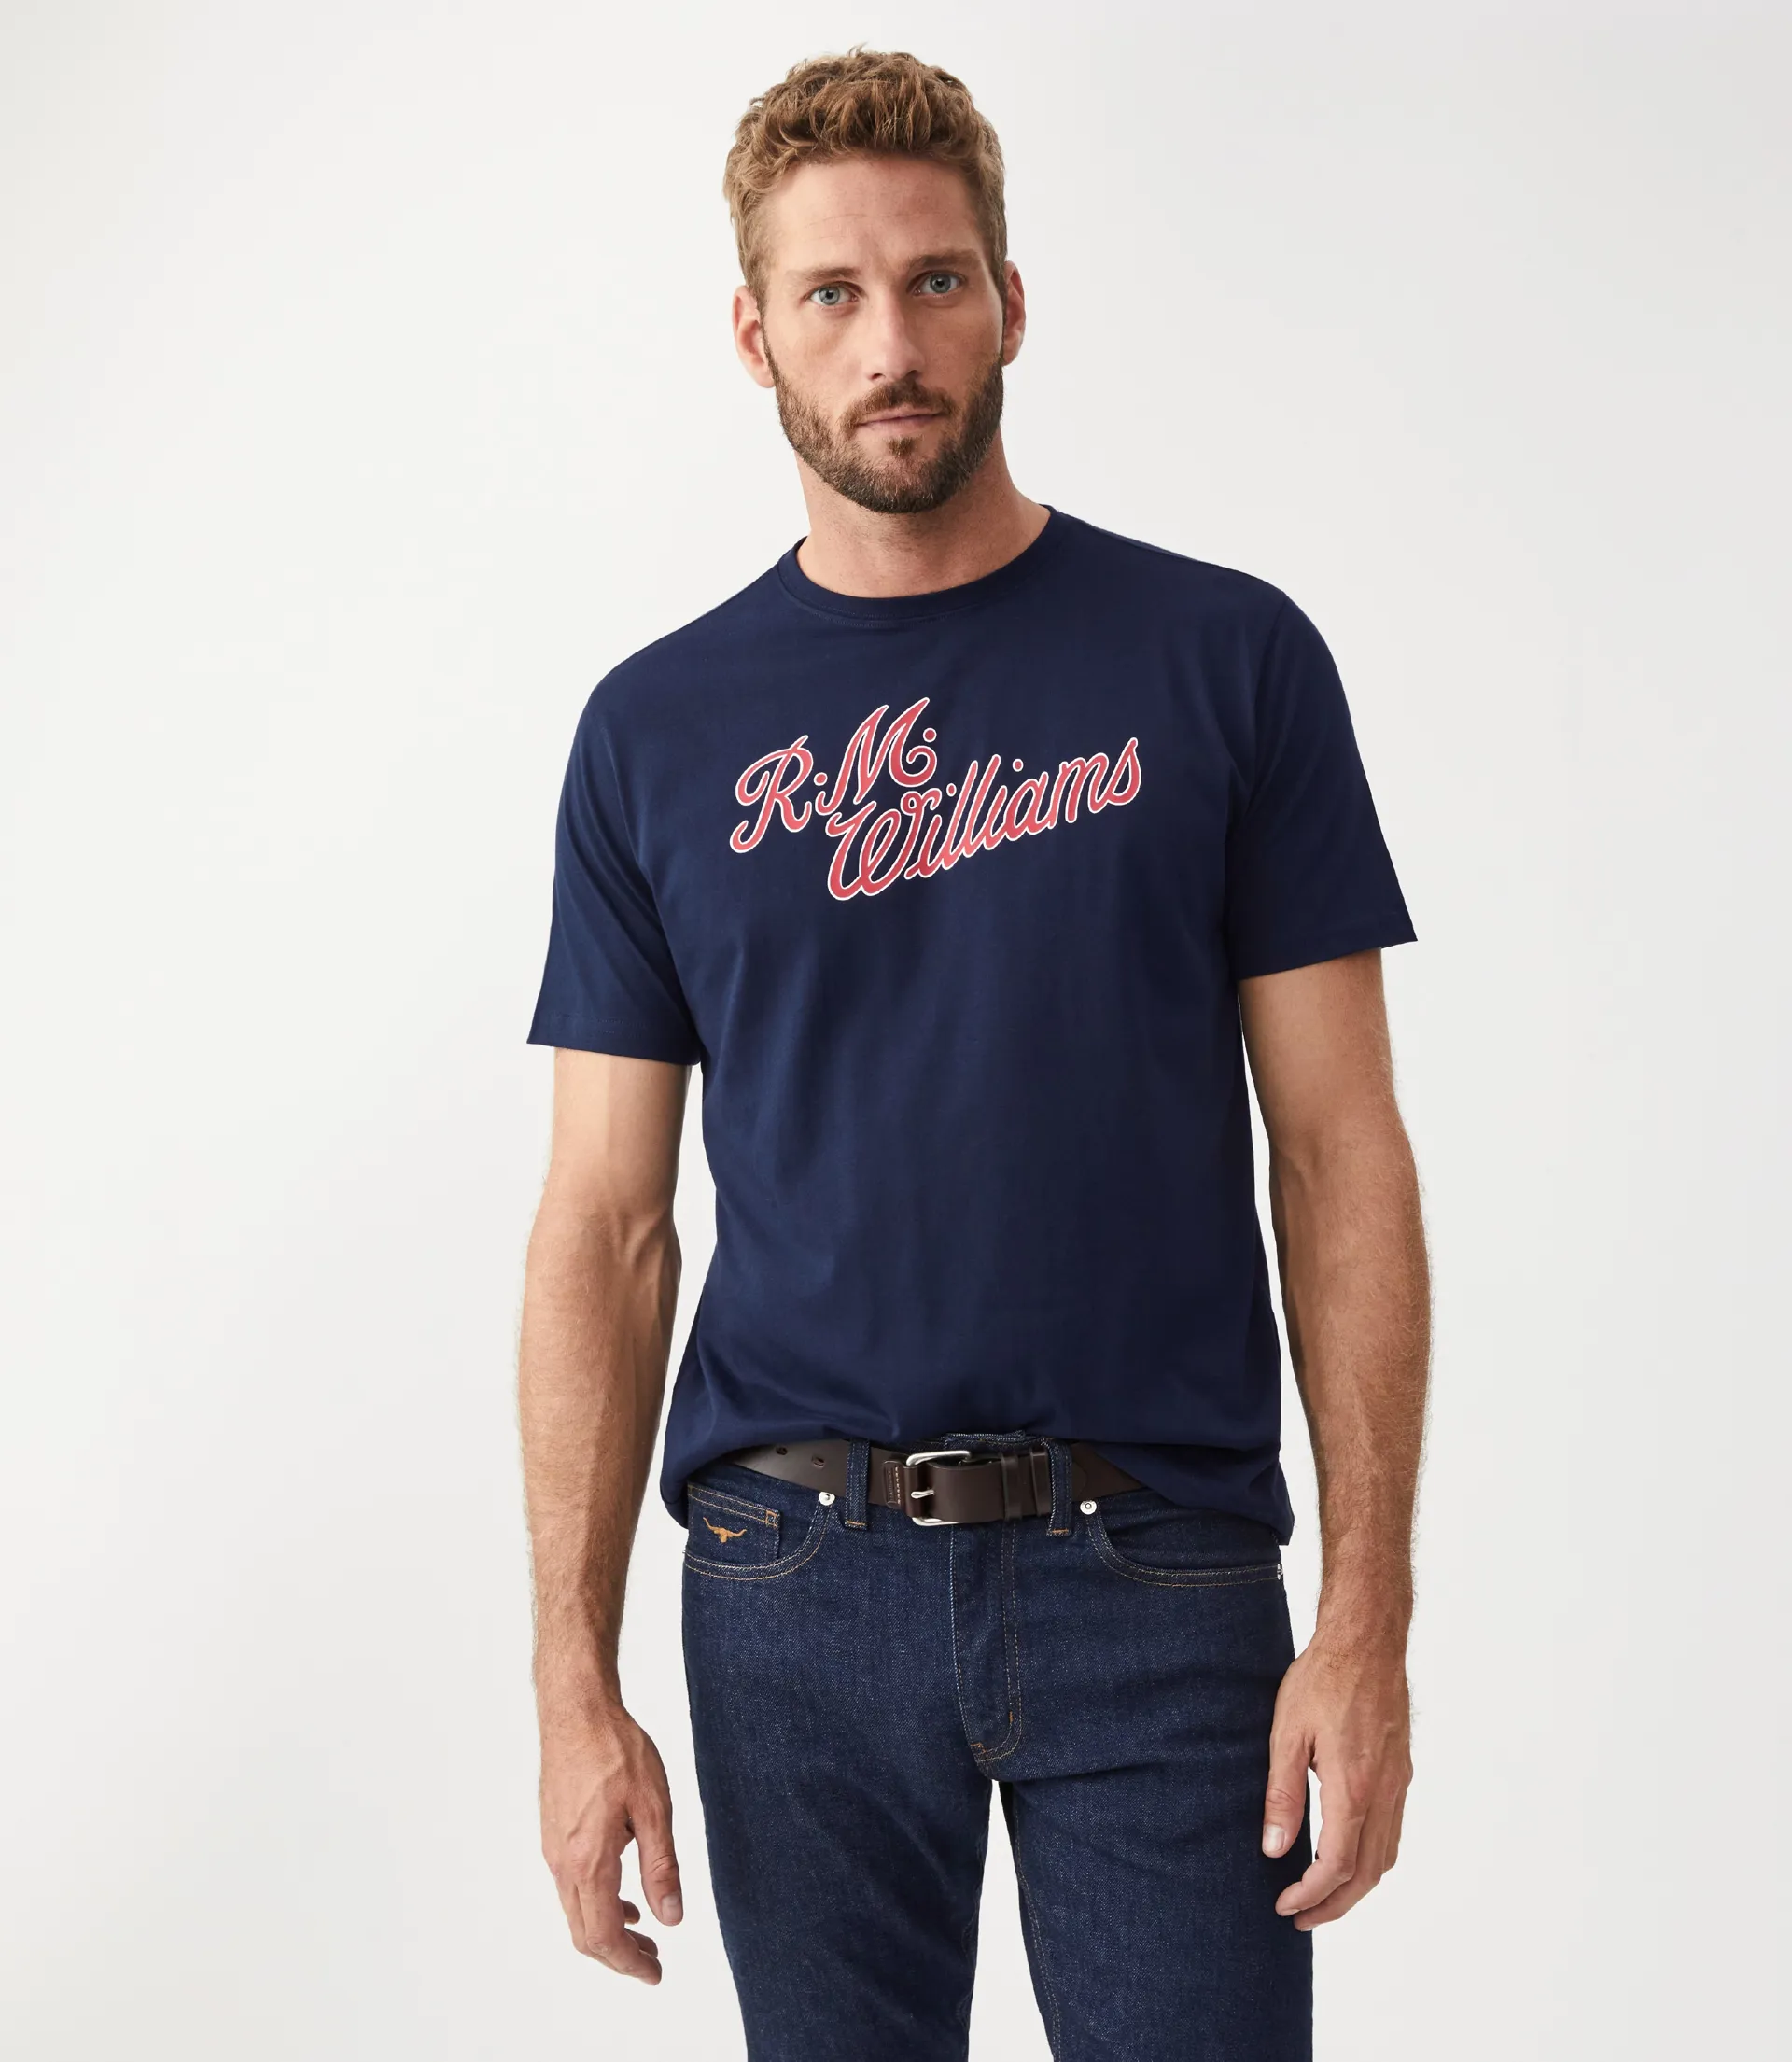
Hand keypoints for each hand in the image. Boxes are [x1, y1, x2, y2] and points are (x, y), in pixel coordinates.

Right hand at [540, 1706, 682, 1980]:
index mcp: (588, 1860)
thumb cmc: (616, 1749)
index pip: (603, 1935)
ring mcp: (553, 1847)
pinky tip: (622, 1892)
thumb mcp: (654, 1807)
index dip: (629, 1963)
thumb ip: (662, 1866)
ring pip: (575, 1910)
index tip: (655, 1973)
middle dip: (619, 1955)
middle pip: (584, 1932)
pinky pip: (571, 1885)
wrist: (576, 1709)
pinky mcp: (553, 1832)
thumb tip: (671, 1917)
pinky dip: (596, 1902)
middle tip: (653, 1962)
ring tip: (643, 1932)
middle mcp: (562, 1861)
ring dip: (607, 1929)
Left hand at [1262, 1638, 1411, 1929]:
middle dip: (1334, 1905)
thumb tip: (1273, 1848)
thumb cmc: (1323, 1679)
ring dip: (1356, 1887)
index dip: (1311, 1894)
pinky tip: (1348, 1855)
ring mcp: (1399, 1783)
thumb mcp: (1287, 1733)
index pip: (1337, 1864)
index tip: (1284, 1905)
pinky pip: (1392, 1831)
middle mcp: (1385, 1792)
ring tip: (1322, 1897)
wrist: (1367, 1641)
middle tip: (1300, 1918)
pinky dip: (1372, 1858)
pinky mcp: (1401, 1771)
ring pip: (1386, 1856)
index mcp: (1354, 1787)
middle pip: (1367, 1873)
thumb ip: (1281, 1794)